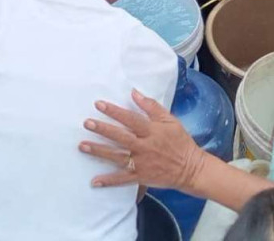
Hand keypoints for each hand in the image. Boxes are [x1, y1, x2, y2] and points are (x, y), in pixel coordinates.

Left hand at [80, 90, 209, 191]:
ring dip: (99, 151)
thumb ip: (151, 106)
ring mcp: (142, 163)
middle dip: (103, 129)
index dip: (114, 111)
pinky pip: (122, 179)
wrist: (191, 168)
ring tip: (82, 146)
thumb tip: (134, 92)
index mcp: (152, 131)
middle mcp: (145, 146)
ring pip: (117, 156)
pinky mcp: (141, 177)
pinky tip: (94, 181)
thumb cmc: (180, 141)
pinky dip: (109, 180)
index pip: (130, 119)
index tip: (99, 104)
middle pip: (121, 137)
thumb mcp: (170, 120)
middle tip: (86, 123)